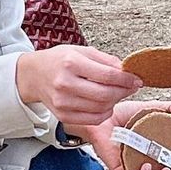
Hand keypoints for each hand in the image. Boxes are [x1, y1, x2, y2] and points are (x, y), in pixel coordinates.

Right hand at [16, 46, 141, 126]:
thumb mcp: (81, 50)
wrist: (34, 75)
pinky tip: (106, 104)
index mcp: (71, 63)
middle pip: (105, 94)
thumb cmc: (58, 60)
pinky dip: (104, 113)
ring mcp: (63, 102)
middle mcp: (65, 83)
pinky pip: (92, 119)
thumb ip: (105, 60)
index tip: (136, 79)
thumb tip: (126, 71)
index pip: (108, 75)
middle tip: (131, 87)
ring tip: (117, 93)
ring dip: (115, 102)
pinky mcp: (63, 116)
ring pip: (101, 108)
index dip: (127, 79)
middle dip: (124, 92)